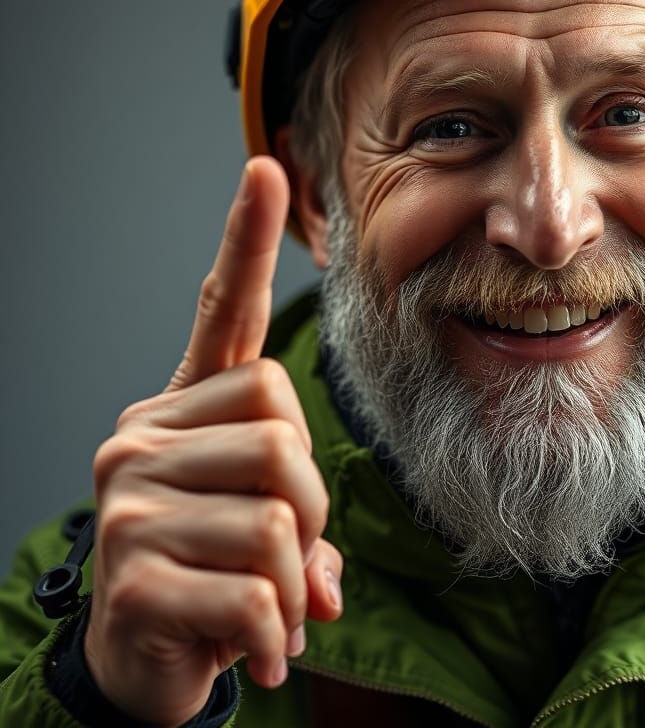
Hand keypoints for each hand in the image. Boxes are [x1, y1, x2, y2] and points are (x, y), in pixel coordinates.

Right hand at [83, 158, 342, 726]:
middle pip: (285, 432)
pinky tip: (258, 651)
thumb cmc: (211, 574)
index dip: (246, 241)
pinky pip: (257, 591)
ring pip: (279, 514)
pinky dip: (276, 632)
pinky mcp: (133, 575)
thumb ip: (302, 525)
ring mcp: (132, 502)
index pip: (224, 312)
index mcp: (183, 409)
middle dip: (311, 505)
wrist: (141, 663)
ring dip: (296, 574)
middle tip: (288, 556)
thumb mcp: (264, 532)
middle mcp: (144, 437)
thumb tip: (325, 580)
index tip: (266, 169)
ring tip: (269, 605)